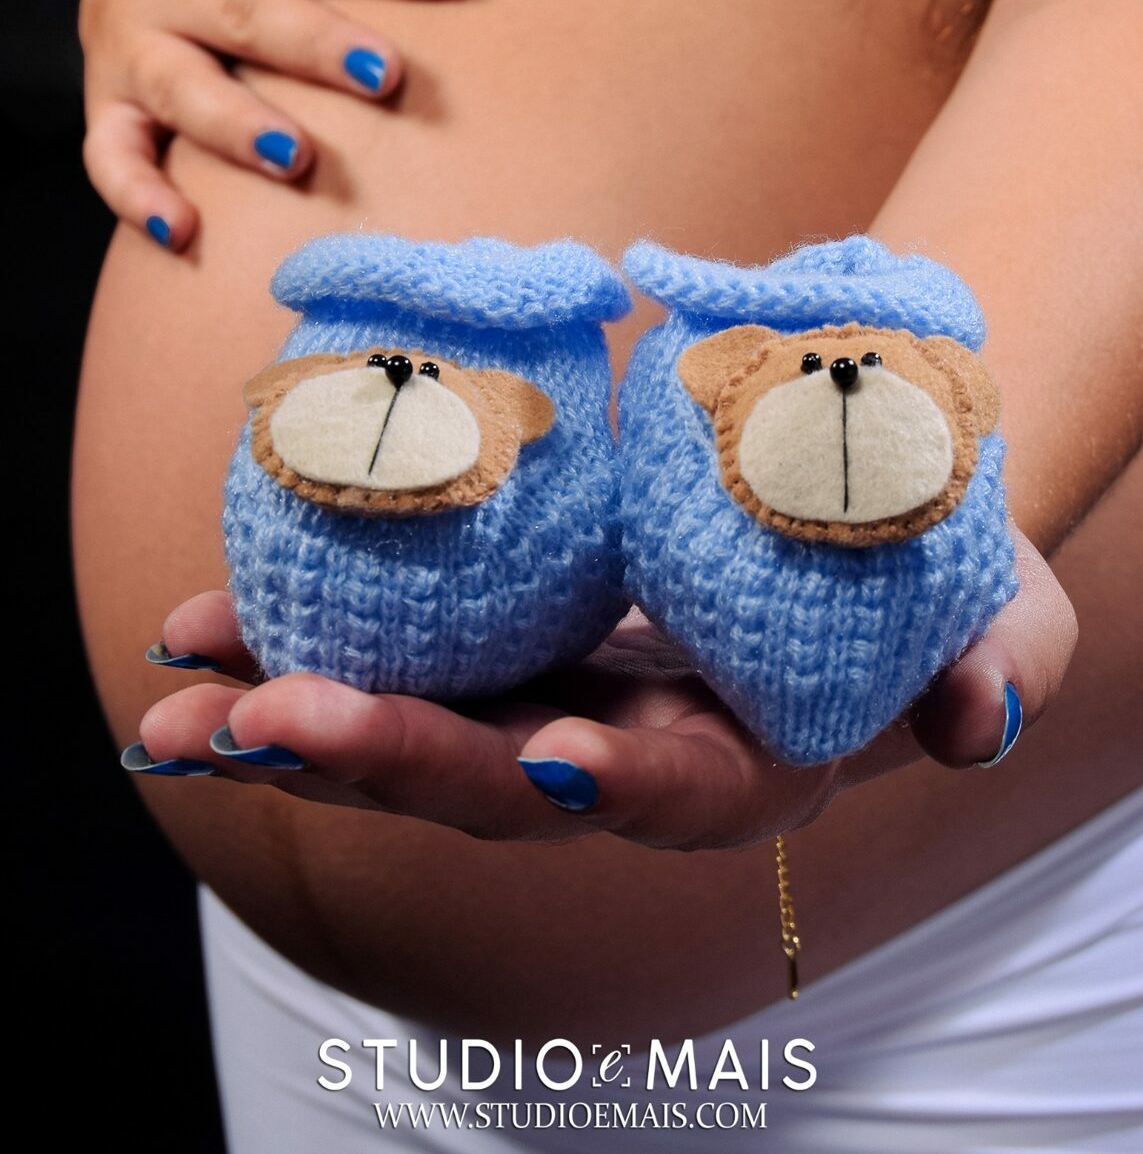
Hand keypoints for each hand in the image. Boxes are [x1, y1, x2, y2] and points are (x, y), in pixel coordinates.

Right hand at [79, 0, 465, 249]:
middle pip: (244, 10)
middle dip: (314, 43)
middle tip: (385, 73)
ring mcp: (130, 52)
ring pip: (181, 88)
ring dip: (236, 125)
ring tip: (295, 156)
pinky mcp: (107, 113)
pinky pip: (111, 160)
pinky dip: (139, 196)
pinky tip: (184, 230)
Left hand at [126, 529, 1073, 847]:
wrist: (832, 500)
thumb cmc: (924, 560)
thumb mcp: (994, 598)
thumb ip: (998, 662)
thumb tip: (976, 723)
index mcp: (739, 755)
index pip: (679, 791)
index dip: (621, 780)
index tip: (554, 750)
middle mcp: (621, 748)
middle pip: (497, 784)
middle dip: (380, 761)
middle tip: (257, 721)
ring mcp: (541, 695)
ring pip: (407, 734)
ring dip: (287, 722)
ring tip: (176, 699)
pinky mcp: (490, 640)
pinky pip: (380, 652)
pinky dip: (286, 641)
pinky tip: (195, 624)